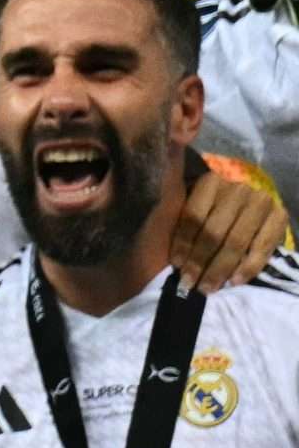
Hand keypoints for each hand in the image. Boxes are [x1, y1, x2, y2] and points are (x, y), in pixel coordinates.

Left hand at [170, 160, 288, 294]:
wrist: (242, 208)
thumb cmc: (199, 208)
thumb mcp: (179, 198)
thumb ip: (172, 190)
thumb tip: (167, 159)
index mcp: (210, 180)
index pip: (193, 216)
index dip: (183, 242)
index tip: (175, 263)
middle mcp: (238, 188)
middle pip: (214, 232)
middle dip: (200, 261)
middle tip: (189, 283)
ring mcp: (261, 203)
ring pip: (236, 242)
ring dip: (220, 269)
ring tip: (207, 288)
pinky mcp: (280, 217)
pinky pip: (263, 248)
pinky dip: (248, 267)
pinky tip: (234, 281)